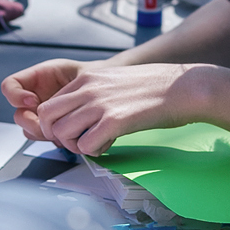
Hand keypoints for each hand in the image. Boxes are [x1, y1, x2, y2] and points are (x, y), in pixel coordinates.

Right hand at [0, 58, 85, 138]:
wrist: (102, 91)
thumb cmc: (90, 77)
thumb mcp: (77, 71)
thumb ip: (63, 81)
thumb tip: (52, 99)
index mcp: (35, 80)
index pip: (9, 86)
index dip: (16, 95)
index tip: (33, 100)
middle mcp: (34, 100)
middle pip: (18, 115)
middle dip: (31, 121)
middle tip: (46, 122)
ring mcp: (40, 116)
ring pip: (29, 131)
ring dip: (43, 132)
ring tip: (61, 128)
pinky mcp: (51, 130)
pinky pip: (44, 139)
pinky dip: (54, 139)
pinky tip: (68, 134)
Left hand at [29, 61, 202, 155]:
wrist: (183, 87)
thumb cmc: (155, 87)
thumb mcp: (114, 81)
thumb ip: (93, 94)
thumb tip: (81, 114)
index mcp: (86, 78)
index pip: (49, 104)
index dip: (57, 123)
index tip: (74, 131)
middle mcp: (87, 89)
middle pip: (46, 118)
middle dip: (57, 135)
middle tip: (77, 142)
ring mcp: (99, 104)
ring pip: (61, 133)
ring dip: (75, 146)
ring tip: (95, 144)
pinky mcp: (114, 121)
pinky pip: (85, 146)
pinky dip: (94, 152)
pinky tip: (109, 145)